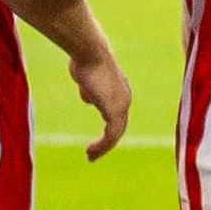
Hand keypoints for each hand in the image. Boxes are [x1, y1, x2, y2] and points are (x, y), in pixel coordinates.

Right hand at [72, 42, 135, 160]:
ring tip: (91, 156)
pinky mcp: (115, 110)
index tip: (95, 140)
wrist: (90, 53)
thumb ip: (90, 89)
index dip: (107, 130)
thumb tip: (89, 99)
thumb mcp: (87, 78)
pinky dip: (102, 145)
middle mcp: (124, 100)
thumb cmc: (86, 61)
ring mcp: (121, 106)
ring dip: (103, 147)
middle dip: (106, 142)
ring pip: (115, 134)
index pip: (117, 117)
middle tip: (92, 154)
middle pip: (118, 128)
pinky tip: (90, 151)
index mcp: (120, 93)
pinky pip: (111, 135)